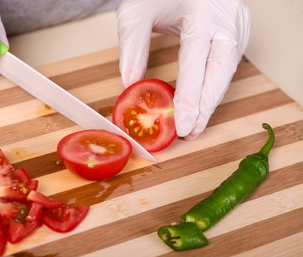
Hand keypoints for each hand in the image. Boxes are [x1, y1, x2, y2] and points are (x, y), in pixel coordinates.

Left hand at [117, 0, 249, 138]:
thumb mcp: (136, 11)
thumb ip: (133, 47)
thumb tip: (130, 86)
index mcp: (203, 11)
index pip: (197, 61)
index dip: (190, 97)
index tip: (183, 125)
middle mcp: (226, 19)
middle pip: (221, 71)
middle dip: (206, 106)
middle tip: (191, 132)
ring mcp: (237, 25)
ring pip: (228, 71)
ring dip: (211, 101)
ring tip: (194, 125)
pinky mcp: (238, 31)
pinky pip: (227, 65)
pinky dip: (214, 87)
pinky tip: (201, 104)